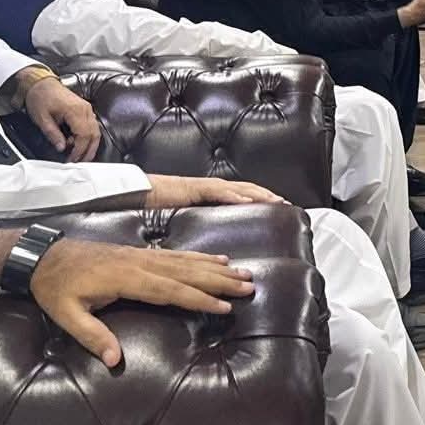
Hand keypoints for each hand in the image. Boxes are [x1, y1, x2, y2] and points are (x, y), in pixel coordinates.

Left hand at [25, 77, 100, 162]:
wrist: (40, 83)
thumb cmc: (40, 97)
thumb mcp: (42, 118)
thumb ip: (53, 134)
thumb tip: (61, 148)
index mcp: (75, 111)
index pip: (84, 136)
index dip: (79, 150)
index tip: (72, 159)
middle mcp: (85, 109)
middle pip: (94, 135)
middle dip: (88, 150)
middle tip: (80, 161)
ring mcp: (86, 108)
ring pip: (96, 131)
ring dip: (90, 144)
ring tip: (80, 155)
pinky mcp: (84, 109)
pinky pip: (92, 125)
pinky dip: (88, 136)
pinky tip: (78, 142)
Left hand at [31, 240, 254, 366]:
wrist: (44, 256)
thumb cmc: (55, 288)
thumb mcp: (66, 315)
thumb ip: (92, 336)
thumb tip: (114, 360)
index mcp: (126, 278)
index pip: (170, 290)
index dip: (199, 298)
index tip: (224, 306)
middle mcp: (140, 263)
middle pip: (187, 272)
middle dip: (220, 280)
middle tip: (249, 285)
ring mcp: (142, 255)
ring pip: (186, 261)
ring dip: (217, 267)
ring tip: (243, 272)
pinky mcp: (140, 253)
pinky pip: (177, 254)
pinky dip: (200, 257)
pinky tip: (216, 259)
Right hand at [145, 174, 283, 208]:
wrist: (138, 192)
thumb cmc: (158, 204)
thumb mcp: (187, 214)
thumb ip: (201, 220)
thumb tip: (212, 239)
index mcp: (212, 194)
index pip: (243, 195)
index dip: (262, 199)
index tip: (278, 207)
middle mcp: (212, 187)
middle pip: (247, 189)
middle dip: (267, 195)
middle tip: (286, 204)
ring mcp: (204, 185)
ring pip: (238, 188)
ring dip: (259, 194)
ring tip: (275, 200)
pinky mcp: (193, 187)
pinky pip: (217, 191)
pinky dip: (234, 195)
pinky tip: (248, 201)